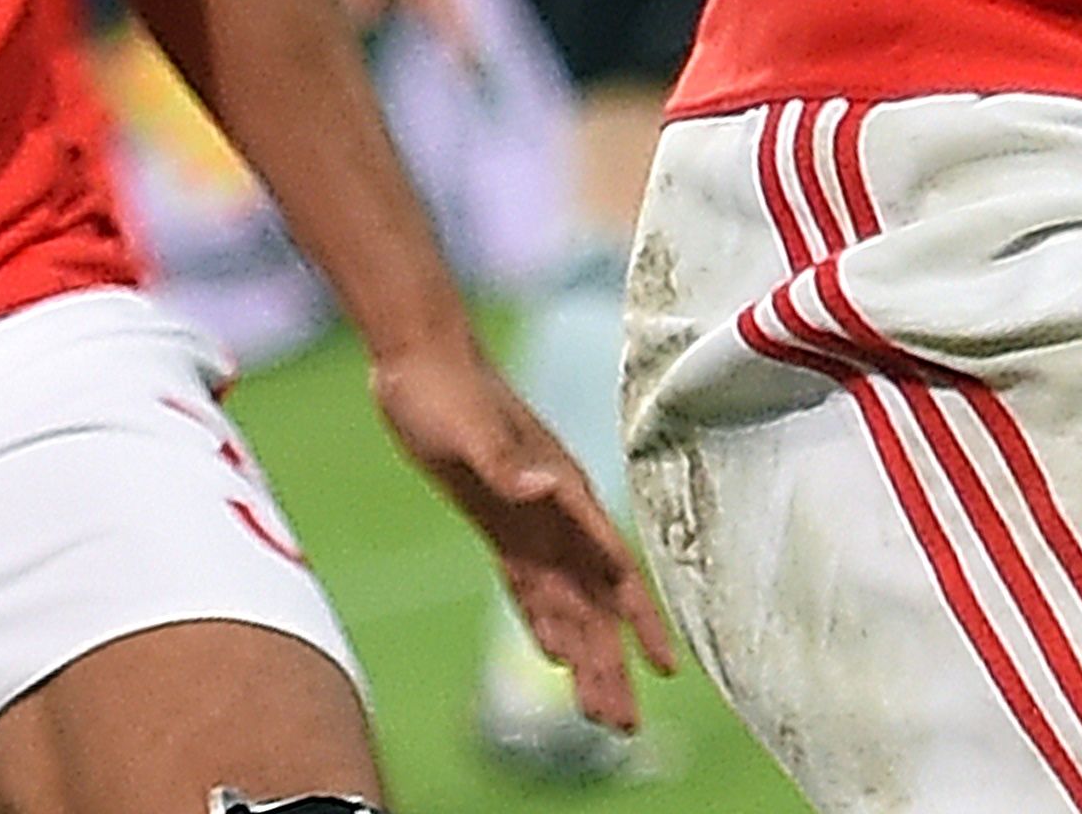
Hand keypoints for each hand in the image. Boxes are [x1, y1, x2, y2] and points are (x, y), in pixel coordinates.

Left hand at [368, 331, 679, 735]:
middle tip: (622, 725)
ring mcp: (529, 518)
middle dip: (612, 661)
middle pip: (593, 601)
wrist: (417, 357)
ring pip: (566, 602)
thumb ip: (503, 461)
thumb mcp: (468, 425)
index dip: (639, 618)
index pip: (612, 566)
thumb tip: (539, 488)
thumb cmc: (444, 387)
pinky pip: (528, 585)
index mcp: (561, 491)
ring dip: (582, 654)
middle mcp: (556, 512)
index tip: (664, 665)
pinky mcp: (498, 522)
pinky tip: (553, 656)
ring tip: (598, 713)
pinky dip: (543, 622)